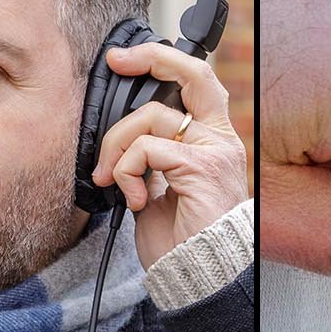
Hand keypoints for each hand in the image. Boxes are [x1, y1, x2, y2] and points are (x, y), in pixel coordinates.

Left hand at [93, 41, 249, 268]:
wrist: (194, 273)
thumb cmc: (179, 238)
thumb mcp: (158, 184)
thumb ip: (149, 155)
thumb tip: (117, 136)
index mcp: (211, 141)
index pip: (196, 83)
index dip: (162, 60)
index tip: (124, 59)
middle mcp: (220, 140)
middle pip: (193, 75)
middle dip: (151, 58)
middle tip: (117, 63)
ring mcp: (215, 152)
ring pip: (152, 117)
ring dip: (115, 146)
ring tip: (110, 179)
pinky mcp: (201, 168)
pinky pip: (147, 149)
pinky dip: (126, 171)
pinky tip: (134, 197)